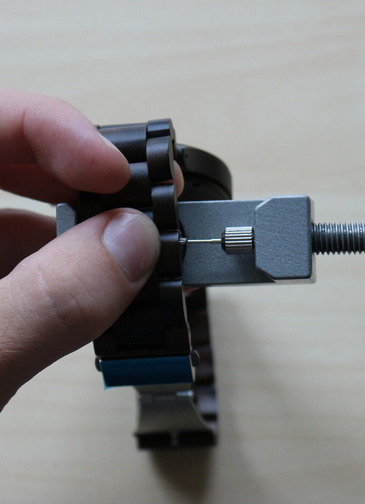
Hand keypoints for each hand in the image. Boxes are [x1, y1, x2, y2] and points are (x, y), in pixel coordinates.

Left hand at [0, 89, 162, 407]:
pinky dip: (62, 267)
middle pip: (1, 156)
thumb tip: (130, 245)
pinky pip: (14, 258)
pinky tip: (91, 288)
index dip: (52, 129)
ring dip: (78, 224)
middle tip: (139, 196)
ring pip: (11, 210)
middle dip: (77, 174)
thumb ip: (50, 302)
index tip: (114, 171)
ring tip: (127, 247)